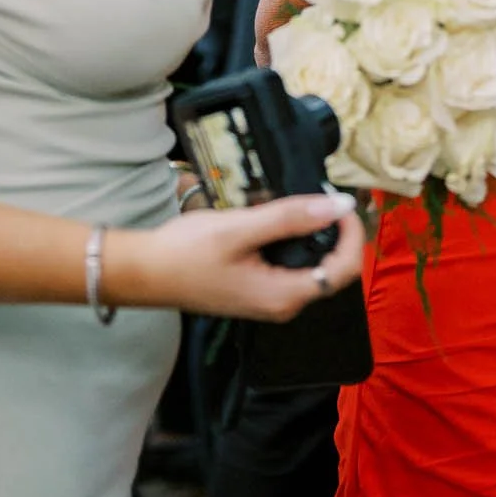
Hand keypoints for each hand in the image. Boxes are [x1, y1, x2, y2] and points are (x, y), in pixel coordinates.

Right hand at [111, 195, 364, 322]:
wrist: (144, 272)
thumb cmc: (187, 252)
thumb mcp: (241, 228)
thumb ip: (291, 217)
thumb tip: (339, 204)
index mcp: (285, 296)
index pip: (344, 268)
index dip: (351, 232)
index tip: (338, 199)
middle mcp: (283, 304)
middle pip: (332, 266)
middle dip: (332, 228)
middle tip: (317, 192)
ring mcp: (270, 299)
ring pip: (311, 262)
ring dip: (311, 231)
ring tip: (294, 199)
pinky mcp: (258, 289)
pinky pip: (290, 263)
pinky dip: (291, 238)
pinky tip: (274, 216)